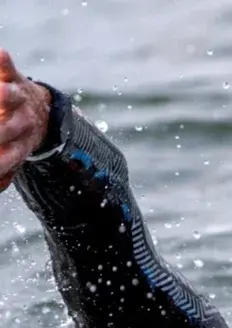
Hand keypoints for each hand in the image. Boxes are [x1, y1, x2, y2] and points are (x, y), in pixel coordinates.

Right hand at [0, 49, 50, 192]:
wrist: (42, 111)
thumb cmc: (18, 137)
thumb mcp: (15, 154)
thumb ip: (6, 170)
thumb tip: (2, 184)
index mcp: (21, 145)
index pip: (9, 157)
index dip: (2, 161)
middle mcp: (23, 123)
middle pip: (8, 129)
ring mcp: (20, 100)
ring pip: (11, 98)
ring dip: (4, 96)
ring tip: (1, 94)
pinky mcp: (15, 78)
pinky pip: (9, 69)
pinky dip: (3, 62)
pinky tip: (0, 55)